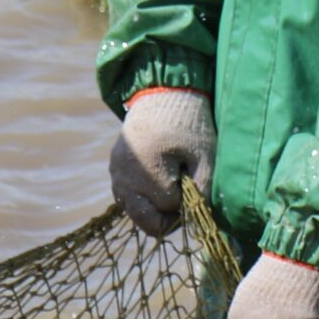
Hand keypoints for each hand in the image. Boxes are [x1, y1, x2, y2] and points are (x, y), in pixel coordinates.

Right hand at [110, 88, 214, 237]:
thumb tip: (193, 219)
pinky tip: (156, 182)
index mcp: (148, 169)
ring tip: (170, 188)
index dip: (185, 199)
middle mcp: (125, 177)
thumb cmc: (190, 127)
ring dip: (154, 209)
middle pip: (146, 221)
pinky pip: (127, 200)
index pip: (168, 206)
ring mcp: (115, 176)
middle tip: (182, 200)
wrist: (163, 97)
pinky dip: (143, 198)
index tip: (191, 179)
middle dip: (167, 217)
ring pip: (135, 214)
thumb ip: (203, 189)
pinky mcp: (113, 172)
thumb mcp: (205, 157)